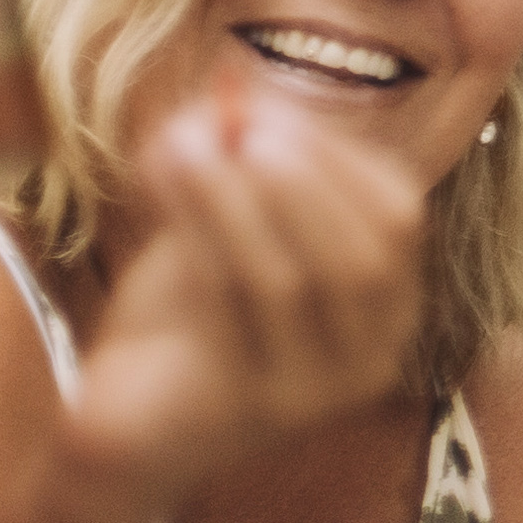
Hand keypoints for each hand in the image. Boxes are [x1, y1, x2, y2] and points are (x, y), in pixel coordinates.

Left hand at [56, 66, 426, 514]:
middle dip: (306, 174)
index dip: (339, 158)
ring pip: (303, 276)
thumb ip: (238, 175)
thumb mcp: (223, 236)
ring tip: (189, 146)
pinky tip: (168, 186)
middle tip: (240, 126)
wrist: (123, 430)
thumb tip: (230, 91)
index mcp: (387, 307)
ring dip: (245, 197)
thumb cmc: (181, 325)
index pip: (399, 218)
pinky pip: (242, 306)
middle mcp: (374, 355)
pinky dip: (208, 233)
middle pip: (368, 251)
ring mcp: (322, 391)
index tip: (263, 112)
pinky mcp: (260, 407)